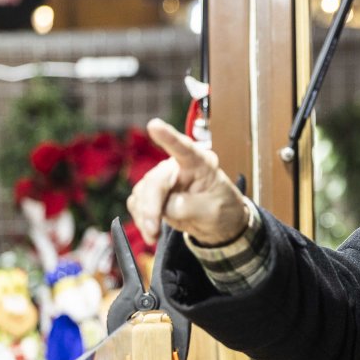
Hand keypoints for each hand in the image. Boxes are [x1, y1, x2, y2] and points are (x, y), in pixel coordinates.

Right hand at [127, 118, 247, 246]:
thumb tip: (167, 206)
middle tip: (153, 230)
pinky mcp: (153, 193)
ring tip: (154, 233)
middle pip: (156, 181)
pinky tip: (150, 229)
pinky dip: (140, 218)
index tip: (154, 125)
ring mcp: (164, 179)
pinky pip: (137, 202)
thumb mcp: (214, 211)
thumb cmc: (222, 210)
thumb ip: (189, 207)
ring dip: (145, 215)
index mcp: (201, 163)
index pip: (184, 148)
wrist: (218, 224)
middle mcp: (178, 166)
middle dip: (151, 207)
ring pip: (142, 193)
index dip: (168, 137)